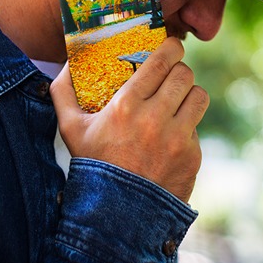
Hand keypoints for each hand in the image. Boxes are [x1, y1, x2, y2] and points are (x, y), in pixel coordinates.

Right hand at [50, 37, 207, 202]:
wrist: (116, 215)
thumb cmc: (93, 166)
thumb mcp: (70, 129)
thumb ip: (63, 93)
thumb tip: (66, 65)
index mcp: (126, 106)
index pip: (162, 61)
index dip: (171, 48)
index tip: (171, 47)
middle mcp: (155, 119)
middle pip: (184, 74)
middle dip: (179, 71)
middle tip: (172, 76)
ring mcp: (176, 138)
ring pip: (199, 96)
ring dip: (189, 95)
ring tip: (178, 101)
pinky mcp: (192, 156)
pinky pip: (197, 127)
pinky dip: (187, 128)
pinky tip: (171, 136)